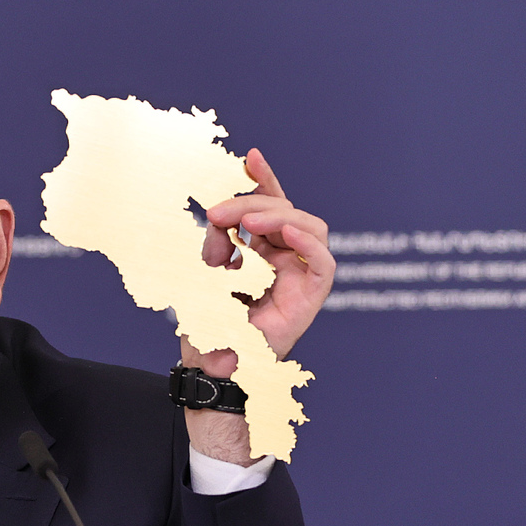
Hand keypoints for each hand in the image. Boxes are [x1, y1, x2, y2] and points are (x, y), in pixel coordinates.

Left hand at [184, 148, 334, 376]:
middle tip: (218, 213)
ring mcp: (299, 276)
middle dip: (253, 201)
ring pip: (308, 227)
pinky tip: (286, 232)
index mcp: (259, 251)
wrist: (212, 368)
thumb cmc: (207, 327)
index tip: (249, 157)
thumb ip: (215, 245)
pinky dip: (308, 243)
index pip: (268, 206)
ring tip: (246, 221)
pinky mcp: (311, 297)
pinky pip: (323, 263)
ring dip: (279, 216)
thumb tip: (221, 221)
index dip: (263, 180)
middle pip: (285, 210)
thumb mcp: (201, 274)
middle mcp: (283, 259)